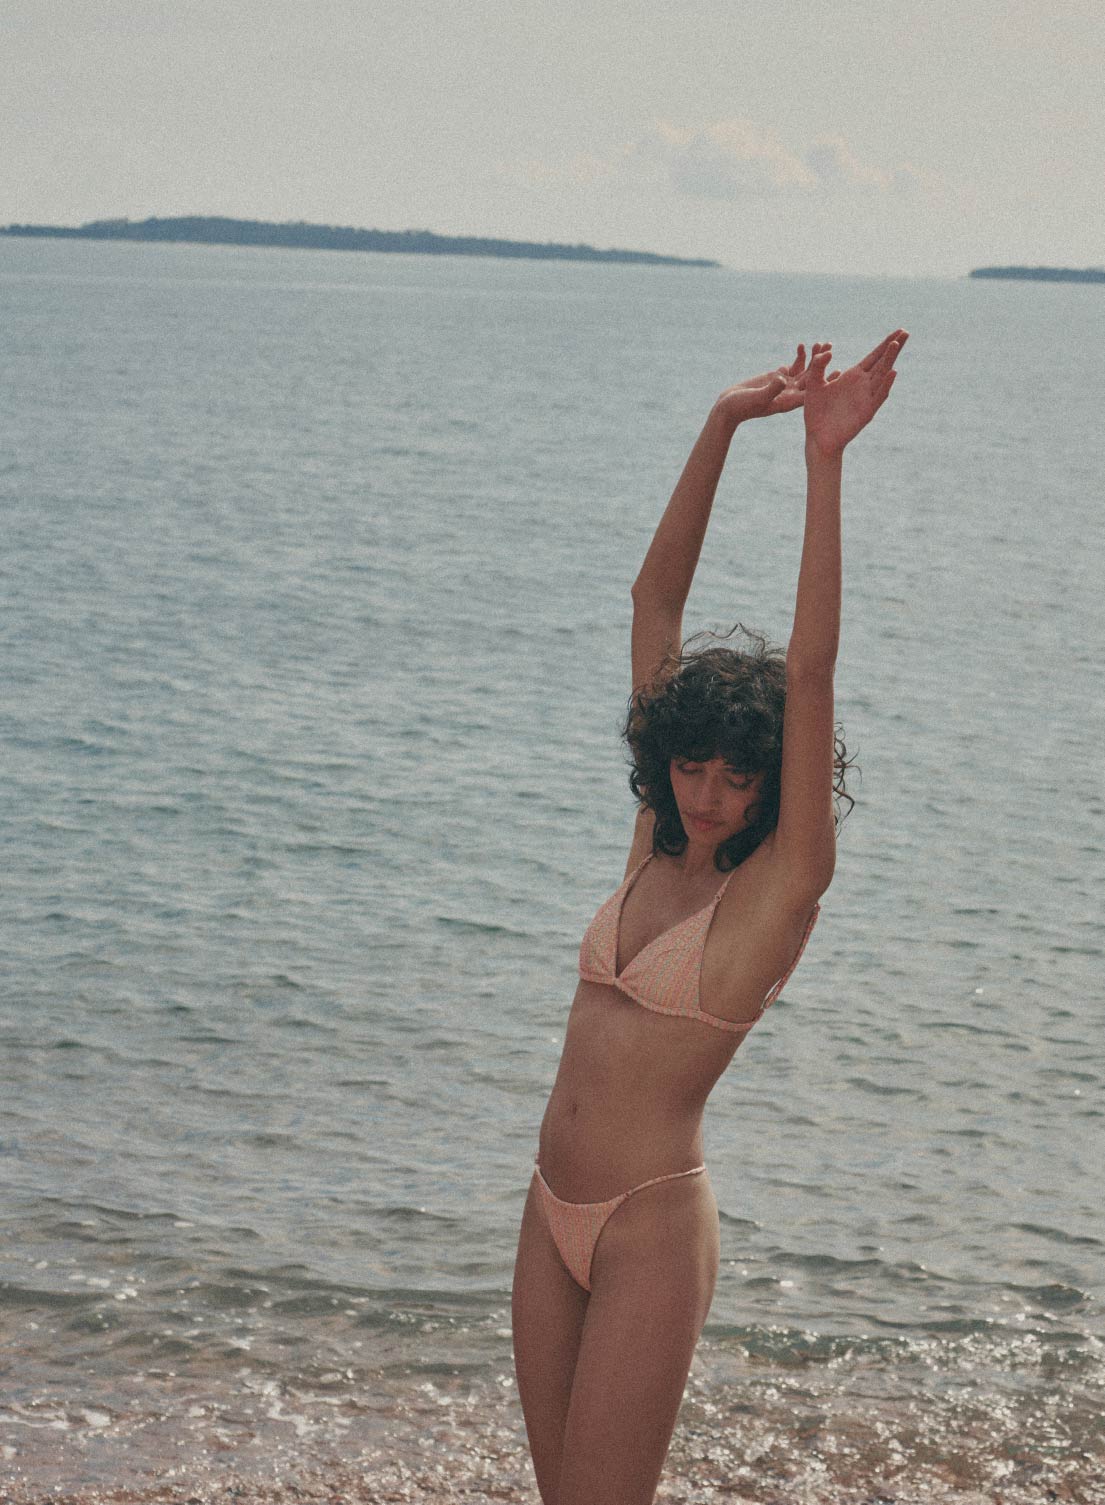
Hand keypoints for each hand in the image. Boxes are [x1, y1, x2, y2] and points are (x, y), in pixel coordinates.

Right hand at [716, 343, 831, 427]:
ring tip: (820, 343)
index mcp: (789, 402)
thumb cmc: (742, 407)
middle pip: (811, 378)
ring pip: (803, 371)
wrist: (729, 408)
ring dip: (812, 358)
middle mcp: (790, 394)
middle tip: (830, 348)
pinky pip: (791, 367)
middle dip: (821, 363)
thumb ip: (772, 388)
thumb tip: (783, 378)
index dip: (826, 382)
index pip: (812, 392)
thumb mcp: (758, 397)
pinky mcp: (776, 379)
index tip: (838, 371)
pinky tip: (801, 347)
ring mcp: (784, 386)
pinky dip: (797, 357)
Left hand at [803, 328, 906, 458]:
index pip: (874, 357)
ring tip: (895, 345)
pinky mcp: (866, 412)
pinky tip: (891, 373)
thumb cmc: (816, 412)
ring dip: (889, 360)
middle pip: (883, 362)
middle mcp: (863, 385)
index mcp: (853, 377)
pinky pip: (878, 396)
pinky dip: (885, 385)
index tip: (898, 331)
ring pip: (882, 376)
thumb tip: (829, 352)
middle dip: (893, 347)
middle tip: (905, 331)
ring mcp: (867, 398)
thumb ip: (818, 366)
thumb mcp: (814, 384)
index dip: (885, 344)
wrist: (818, 437)